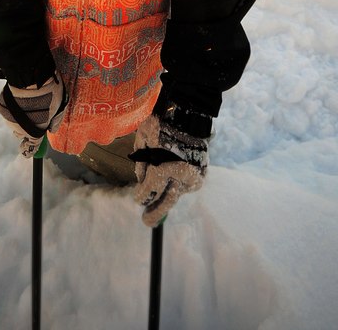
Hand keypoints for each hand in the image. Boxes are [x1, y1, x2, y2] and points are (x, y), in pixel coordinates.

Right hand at [0, 72, 66, 157]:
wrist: (30, 76)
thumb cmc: (49, 92)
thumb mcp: (59, 107)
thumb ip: (55, 121)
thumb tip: (52, 130)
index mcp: (35, 131)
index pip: (31, 147)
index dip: (31, 149)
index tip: (29, 150)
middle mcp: (20, 128)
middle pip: (21, 133)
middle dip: (26, 126)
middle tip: (33, 114)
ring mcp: (9, 117)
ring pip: (13, 122)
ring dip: (19, 116)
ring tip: (26, 102)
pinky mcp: (2, 107)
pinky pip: (8, 111)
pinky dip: (12, 107)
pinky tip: (19, 97)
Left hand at [131, 113, 208, 227]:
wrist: (189, 115)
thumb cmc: (161, 125)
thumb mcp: (142, 140)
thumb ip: (141, 164)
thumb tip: (142, 182)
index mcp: (163, 167)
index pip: (149, 191)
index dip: (141, 197)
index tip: (138, 199)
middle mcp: (180, 176)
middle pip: (166, 202)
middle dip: (155, 213)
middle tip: (147, 222)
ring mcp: (192, 177)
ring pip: (176, 194)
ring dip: (166, 198)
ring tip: (158, 202)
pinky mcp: (200, 176)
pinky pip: (185, 187)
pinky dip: (177, 186)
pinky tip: (171, 180)